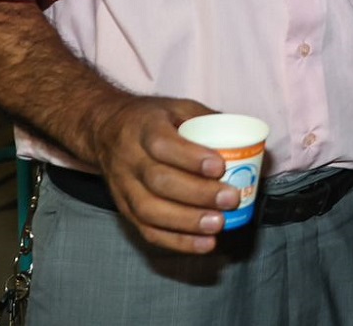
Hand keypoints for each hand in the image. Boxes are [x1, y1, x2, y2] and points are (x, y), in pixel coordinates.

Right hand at [88, 95, 237, 253]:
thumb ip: (208, 120)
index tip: (219, 167)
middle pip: (159, 181)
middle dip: (197, 193)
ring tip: (219, 224)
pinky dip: (177, 242)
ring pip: (151, 210)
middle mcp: (129, 159)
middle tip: (230, 199)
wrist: (105, 131)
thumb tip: (247, 139)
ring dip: (187, 222)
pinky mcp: (125, 210)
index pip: (162, 145)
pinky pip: (148, 230)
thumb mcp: (177, 108)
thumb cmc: (152, 119)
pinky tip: (204, 244)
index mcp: (143, 128)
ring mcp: (124, 187)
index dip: (190, 158)